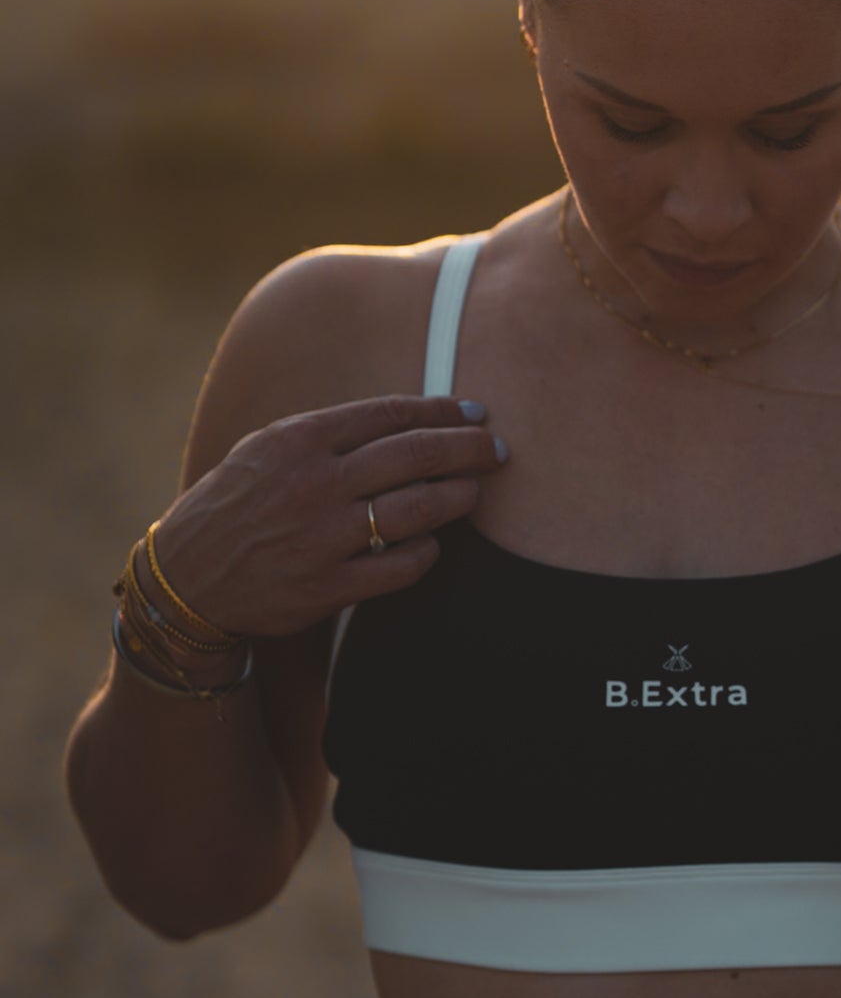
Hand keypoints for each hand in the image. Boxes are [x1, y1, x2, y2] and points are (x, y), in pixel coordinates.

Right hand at [147, 395, 505, 639]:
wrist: (187, 580)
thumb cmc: (233, 505)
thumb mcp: (265, 449)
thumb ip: (326, 432)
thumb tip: (402, 419)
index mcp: (298, 440)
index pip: (389, 414)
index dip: (440, 410)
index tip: (471, 412)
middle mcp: (315, 483)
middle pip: (415, 454)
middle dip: (467, 447)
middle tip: (496, 448)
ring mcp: (325, 537)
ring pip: (419, 508)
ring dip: (459, 496)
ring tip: (475, 490)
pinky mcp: (331, 586)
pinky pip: (402, 565)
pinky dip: (427, 551)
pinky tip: (432, 542)